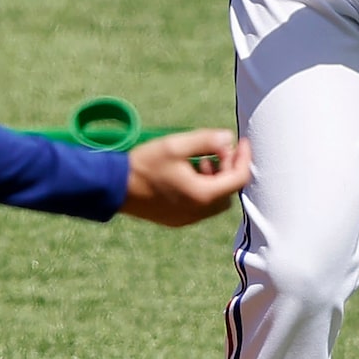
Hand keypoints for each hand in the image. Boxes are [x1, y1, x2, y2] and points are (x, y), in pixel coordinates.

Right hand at [121, 130, 250, 226]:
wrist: (114, 187)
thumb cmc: (144, 164)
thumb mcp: (175, 145)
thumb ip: (205, 140)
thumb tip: (228, 138)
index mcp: (203, 194)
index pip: (238, 178)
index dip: (244, 157)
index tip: (241, 141)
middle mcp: (199, 211)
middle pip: (229, 191)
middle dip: (228, 169)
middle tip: (215, 152)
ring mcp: (187, 218)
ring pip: (215, 200)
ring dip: (215, 181)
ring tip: (199, 163)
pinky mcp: (176, 220)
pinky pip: (200, 207)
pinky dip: (202, 191)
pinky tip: (185, 176)